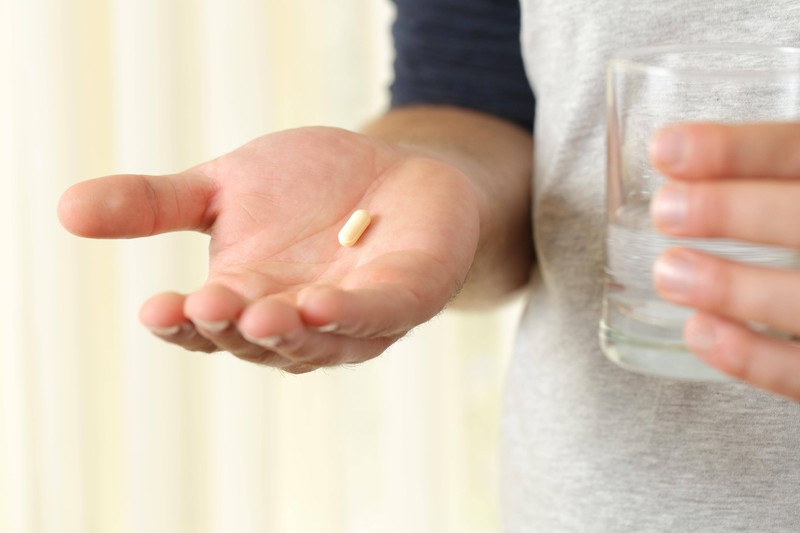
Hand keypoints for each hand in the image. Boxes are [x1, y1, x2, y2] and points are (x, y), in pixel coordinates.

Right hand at [58, 127, 479, 372]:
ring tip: (257, 313)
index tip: (155, 310)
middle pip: (255, 339)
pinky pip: (375, 316)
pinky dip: (347, 316)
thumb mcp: (224, 187)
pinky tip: (319, 305)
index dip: (182, 324)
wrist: (391, 171)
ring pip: (313, 340)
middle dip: (231, 326)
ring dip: (284, 332)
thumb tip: (66, 208)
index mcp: (246, 297)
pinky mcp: (404, 299)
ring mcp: (352, 318)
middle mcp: (294, 318)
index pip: (207, 325)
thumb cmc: (310, 188)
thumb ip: (159, 203)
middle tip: (203, 306)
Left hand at [649, 122, 799, 399]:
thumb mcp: (799, 200)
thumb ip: (775, 186)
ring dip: (735, 287)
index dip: (741, 150)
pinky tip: (701, 332)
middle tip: (665, 210)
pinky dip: (755, 358)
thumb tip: (680, 163)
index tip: (666, 150)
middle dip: (735, 211)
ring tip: (668, 273)